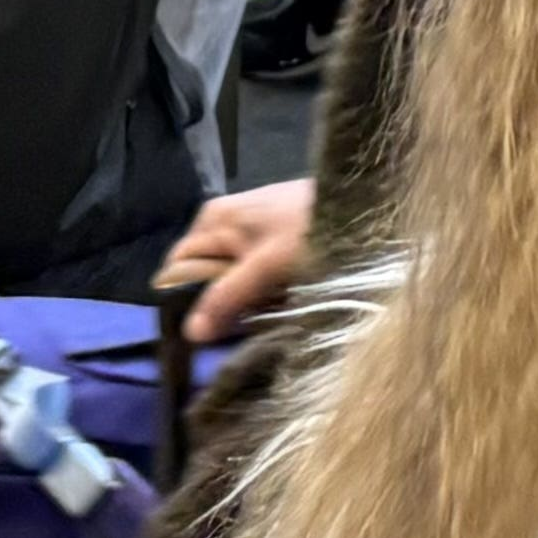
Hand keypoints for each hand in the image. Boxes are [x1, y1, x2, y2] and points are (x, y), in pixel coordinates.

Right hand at [158, 176, 315, 343]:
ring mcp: (248, 226)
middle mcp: (222, 220)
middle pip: (204, 273)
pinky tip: (285, 294)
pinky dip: (265, 286)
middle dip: (222, 302)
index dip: (184, 302)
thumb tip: (189, 333)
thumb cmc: (309, 228)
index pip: (176, 269)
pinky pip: (254, 270)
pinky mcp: (272, 235)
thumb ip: (227, 297)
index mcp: (212, 221)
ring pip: (232, 275)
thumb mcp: (266, 267)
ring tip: (270, 308)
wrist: (361, 202)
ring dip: (247, 297)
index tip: (202, 334)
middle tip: (244, 322)